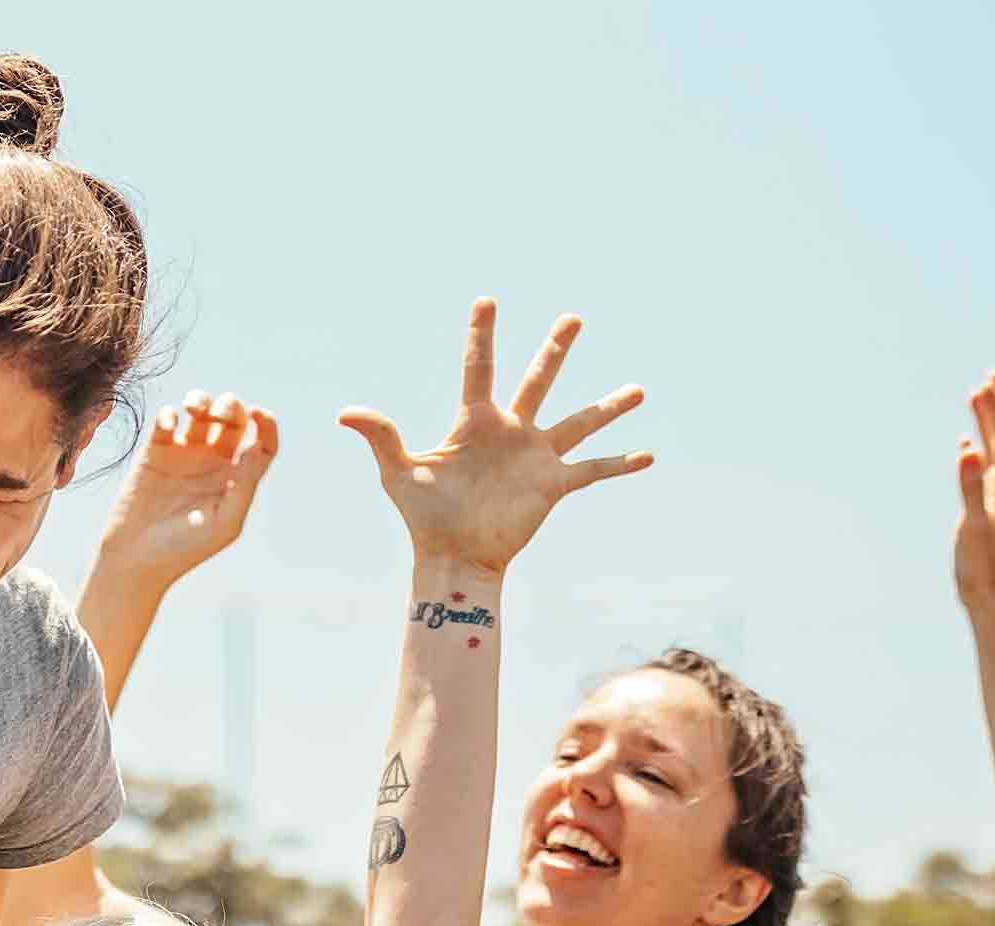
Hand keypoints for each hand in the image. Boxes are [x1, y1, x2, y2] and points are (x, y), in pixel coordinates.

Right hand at [93, 390, 280, 590]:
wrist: (136, 557)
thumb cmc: (185, 548)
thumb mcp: (224, 522)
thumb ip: (244, 485)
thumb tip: (256, 448)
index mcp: (236, 478)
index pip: (262, 442)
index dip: (266, 424)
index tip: (259, 414)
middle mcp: (214, 462)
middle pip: (232, 418)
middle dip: (230, 406)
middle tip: (219, 416)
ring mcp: (184, 454)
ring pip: (199, 410)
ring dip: (200, 400)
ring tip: (193, 409)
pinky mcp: (154, 452)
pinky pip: (166, 420)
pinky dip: (168, 414)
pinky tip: (168, 426)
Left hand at [338, 299, 651, 573]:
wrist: (453, 557)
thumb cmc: (423, 516)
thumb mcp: (398, 472)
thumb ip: (381, 436)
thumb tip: (345, 412)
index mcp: (475, 421)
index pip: (478, 368)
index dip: (481, 334)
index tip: (487, 298)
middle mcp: (511, 431)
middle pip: (538, 380)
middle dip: (556, 348)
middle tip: (574, 317)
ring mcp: (535, 458)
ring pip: (579, 423)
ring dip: (609, 407)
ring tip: (639, 389)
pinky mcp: (552, 486)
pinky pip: (592, 472)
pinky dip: (620, 465)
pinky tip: (648, 455)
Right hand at [953, 373, 994, 612]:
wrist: (991, 599)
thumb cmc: (980, 567)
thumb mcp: (972, 525)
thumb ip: (970, 486)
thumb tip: (969, 449)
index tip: (985, 382)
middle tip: (989, 377)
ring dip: (989, 424)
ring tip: (978, 400)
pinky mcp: (989, 509)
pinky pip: (986, 470)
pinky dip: (977, 450)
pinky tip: (967, 445)